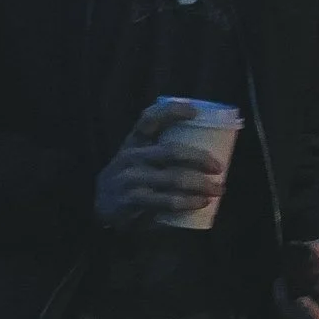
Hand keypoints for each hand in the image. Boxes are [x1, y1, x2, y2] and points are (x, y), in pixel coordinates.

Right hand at [95, 98, 228, 228]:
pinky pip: (167, 201)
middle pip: (171, 151)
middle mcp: (132, 156)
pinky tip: (201, 202)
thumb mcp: (137, 158)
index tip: (195, 111)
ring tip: (218, 189)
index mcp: (135, 140)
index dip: (172, 111)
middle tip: (218, 167)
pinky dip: (188, 202)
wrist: (100, 206)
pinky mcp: (133, 200)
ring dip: (200, 184)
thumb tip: (206, 148)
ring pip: (173, 178)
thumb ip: (160, 150)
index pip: (151, 118)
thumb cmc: (130, 178)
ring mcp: (132, 178)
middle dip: (199, 158)